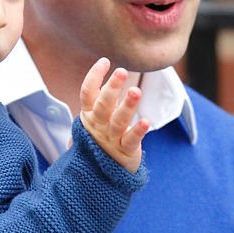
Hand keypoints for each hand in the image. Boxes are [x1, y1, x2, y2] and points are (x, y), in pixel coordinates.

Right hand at [79, 58, 149, 173]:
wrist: (100, 171)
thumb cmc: (101, 136)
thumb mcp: (95, 116)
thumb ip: (100, 95)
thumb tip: (103, 66)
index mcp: (89, 114)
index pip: (87, 93)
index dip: (94, 76)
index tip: (105, 61)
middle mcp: (99, 125)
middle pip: (103, 105)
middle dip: (112, 88)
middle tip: (121, 71)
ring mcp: (111, 139)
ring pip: (119, 121)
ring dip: (127, 106)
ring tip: (136, 91)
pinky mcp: (125, 151)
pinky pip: (132, 140)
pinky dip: (138, 131)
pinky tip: (146, 122)